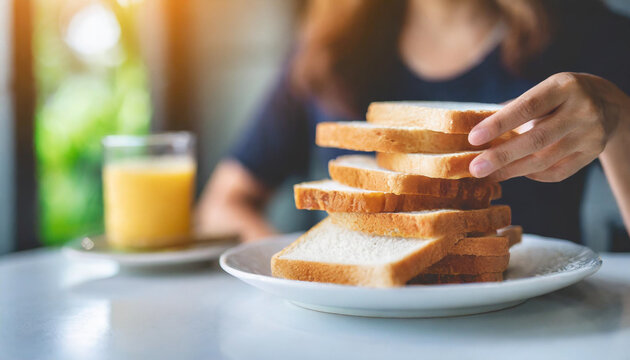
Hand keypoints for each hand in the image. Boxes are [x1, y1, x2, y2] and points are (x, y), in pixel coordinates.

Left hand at [467, 72, 629, 181]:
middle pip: (536, 139)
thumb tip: (476, 133)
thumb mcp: (544, 91)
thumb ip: (514, 109)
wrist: (608, 104)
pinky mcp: (593, 153)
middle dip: (501, 156)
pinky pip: (556, 172)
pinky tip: (515, 173)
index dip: (498, 124)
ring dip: (511, 171)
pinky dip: (532, 175)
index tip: (473, 138)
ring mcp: (590, 133)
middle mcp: (581, 109)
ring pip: (544, 160)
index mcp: (563, 87)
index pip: (527, 107)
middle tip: (474, 168)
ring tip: (488, 175)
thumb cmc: (560, 97)